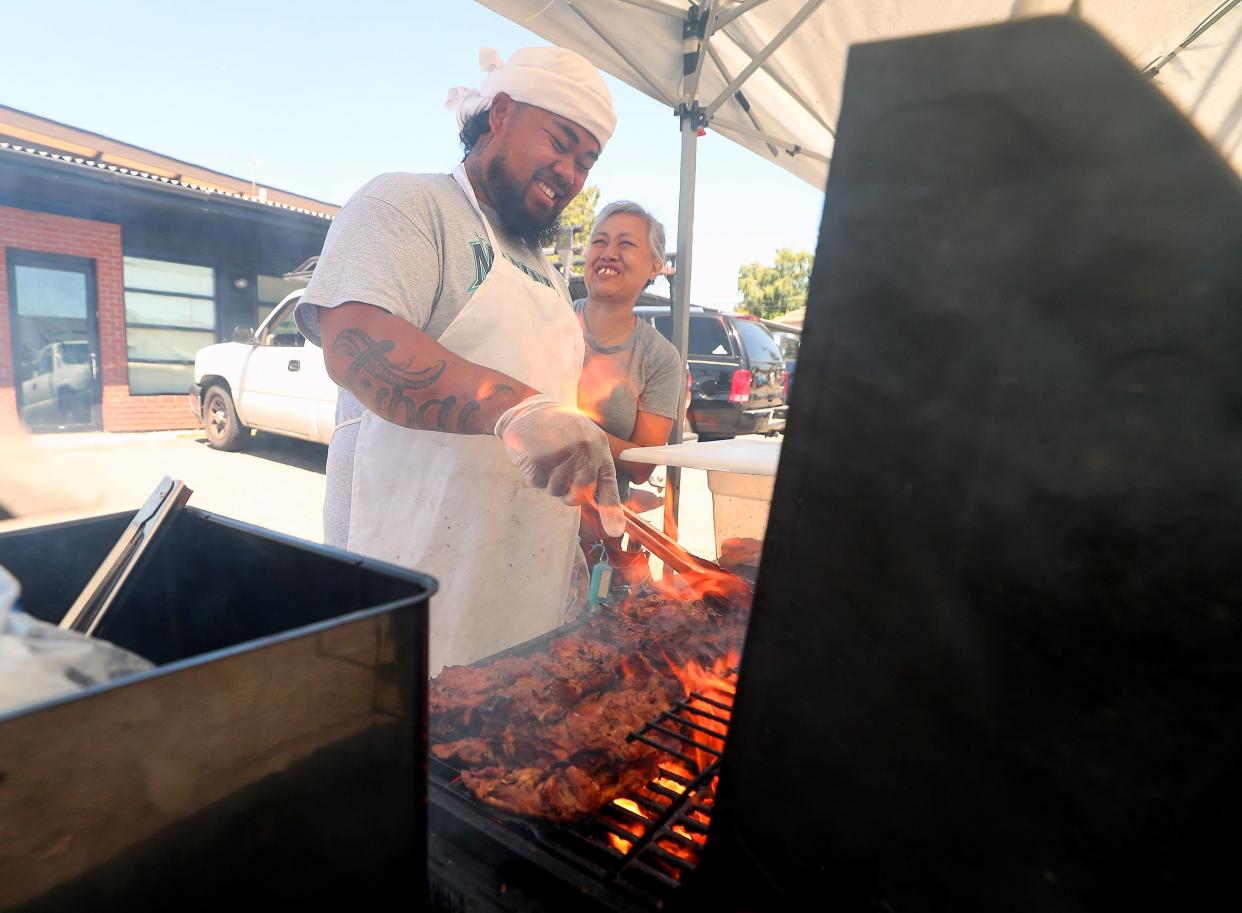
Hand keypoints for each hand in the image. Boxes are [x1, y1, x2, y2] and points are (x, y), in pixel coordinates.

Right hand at [494, 395, 624, 535]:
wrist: (530, 409)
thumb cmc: (561, 430)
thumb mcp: (585, 441)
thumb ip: (593, 470)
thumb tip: (600, 506)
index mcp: (598, 448)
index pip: (608, 485)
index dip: (611, 511)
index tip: (615, 531)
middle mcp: (583, 451)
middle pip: (578, 496)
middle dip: (568, 493)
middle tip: (560, 472)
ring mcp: (560, 454)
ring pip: (555, 492)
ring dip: (548, 482)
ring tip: (548, 458)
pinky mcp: (537, 458)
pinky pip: (536, 483)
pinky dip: (533, 474)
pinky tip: (534, 455)